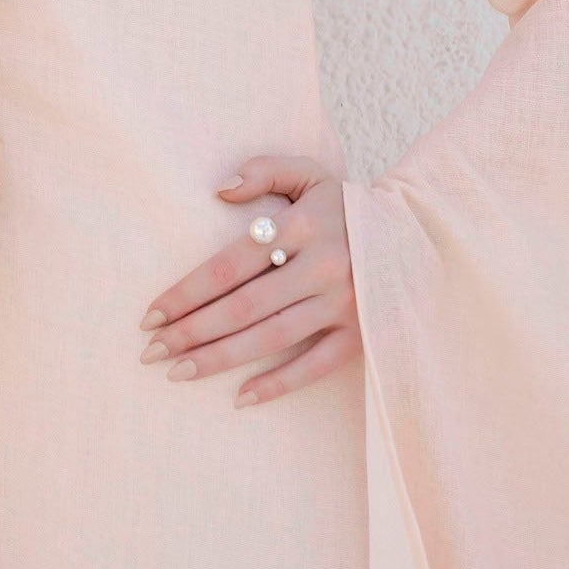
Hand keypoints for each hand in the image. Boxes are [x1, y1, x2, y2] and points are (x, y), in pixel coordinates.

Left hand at [137, 155, 361, 406]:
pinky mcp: (361, 334)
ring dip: (220, 359)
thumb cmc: (346, 206)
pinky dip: (278, 384)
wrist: (418, 234)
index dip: (186, 292)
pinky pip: (315, 365)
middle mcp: (321, 266)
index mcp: (302, 225)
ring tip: (177, 372)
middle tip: (150, 351)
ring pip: (271, 338)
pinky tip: (240, 398)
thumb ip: (263, 170)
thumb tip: (219, 190)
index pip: (229, 264)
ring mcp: (343, 303)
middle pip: (243, 306)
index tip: (150, 313)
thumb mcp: (309, 174)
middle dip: (191, 332)